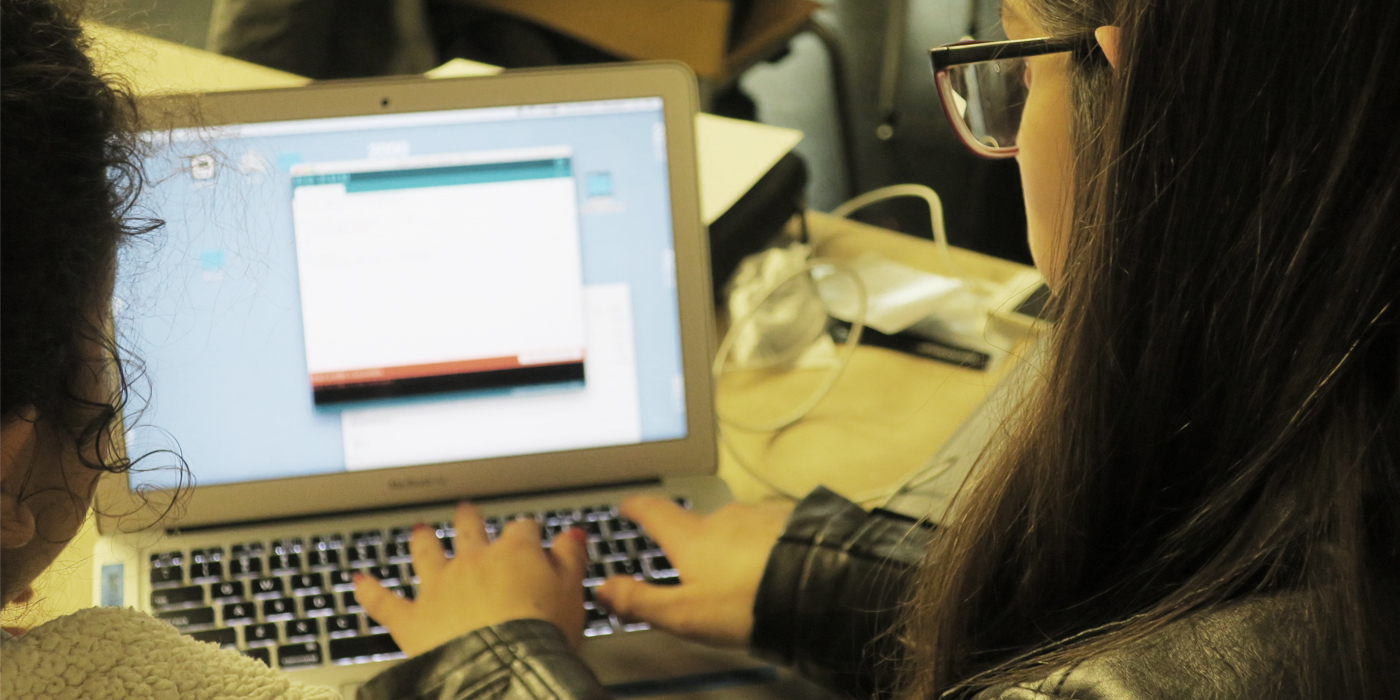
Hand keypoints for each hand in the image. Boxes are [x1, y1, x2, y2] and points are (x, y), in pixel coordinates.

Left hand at [354, 503, 588, 656]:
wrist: (504, 666)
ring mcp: (439, 588)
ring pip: (426, 555)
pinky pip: (383, 601)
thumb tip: (571, 535)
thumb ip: (570, 558)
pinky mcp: (412, 619)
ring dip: (422, 541)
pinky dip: (368, 590)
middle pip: (469, 530)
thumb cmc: (542, 634)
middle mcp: (473, 562)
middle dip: (468, 519)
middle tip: (466, 510)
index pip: (522, 530)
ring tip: (419, 531)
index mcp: (514, 553)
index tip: (531, 536)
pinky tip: (358, 580)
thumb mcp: (572, 592)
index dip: (527, 532)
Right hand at [596, 496, 791, 646]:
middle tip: (691, 567)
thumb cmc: (748, 602)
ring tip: (738, 579)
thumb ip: (640, 600)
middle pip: (696, 524)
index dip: (637, 507)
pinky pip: (766, 532)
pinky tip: (769, 569)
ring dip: (730, 547)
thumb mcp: (685, 613)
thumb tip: (604, 589)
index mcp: (692, 537)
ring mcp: (758, 515)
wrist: (817, 587)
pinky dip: (761, 548)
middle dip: (691, 542)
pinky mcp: (790, 521)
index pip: (654, 512)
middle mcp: (723, 517)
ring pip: (733, 529)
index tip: (628, 504)